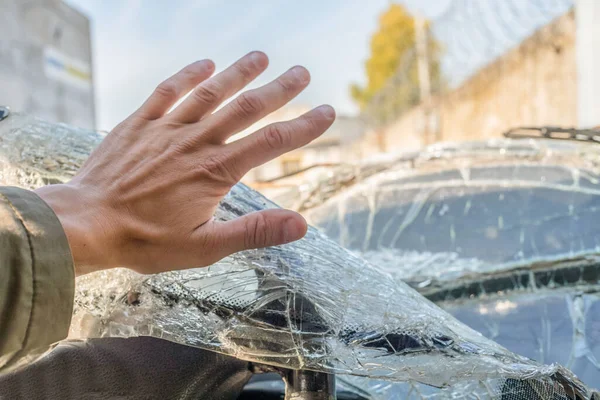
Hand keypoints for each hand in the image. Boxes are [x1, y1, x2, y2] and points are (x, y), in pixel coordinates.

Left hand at [35, 51, 334, 275]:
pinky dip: (187, 74)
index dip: (303, 126)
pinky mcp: (139, 124)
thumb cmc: (145, 241)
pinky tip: (204, 63)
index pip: (271, 142)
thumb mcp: (205, 248)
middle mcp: (196, 142)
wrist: (85, 224)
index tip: (327, 111)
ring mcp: (167, 129)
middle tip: (302, 73)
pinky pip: (167, 92)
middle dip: (278, 90)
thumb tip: (302, 224)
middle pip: (246, 108)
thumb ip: (254, 232)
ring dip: (239, 73)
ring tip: (262, 56)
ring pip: (210, 93)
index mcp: (215, 172)